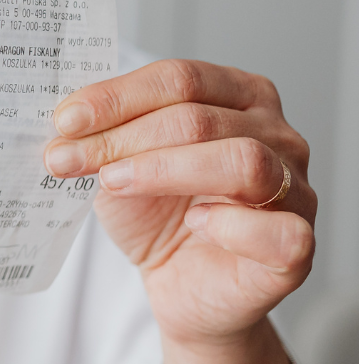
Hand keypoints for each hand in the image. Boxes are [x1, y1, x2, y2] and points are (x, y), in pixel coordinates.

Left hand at [44, 60, 315, 346]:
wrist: (177, 284)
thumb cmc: (157, 215)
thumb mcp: (119, 165)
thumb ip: (103, 137)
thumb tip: (65, 124)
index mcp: (240, 96)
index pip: (180, 79)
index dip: (117, 98)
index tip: (65, 120)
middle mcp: (277, 135)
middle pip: (200, 118)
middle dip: (123, 138)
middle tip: (66, 158)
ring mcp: (295, 190)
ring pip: (242, 162)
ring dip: (163, 170)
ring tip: (112, 182)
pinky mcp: (297, 249)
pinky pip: (278, 230)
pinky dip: (231, 224)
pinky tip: (195, 223)